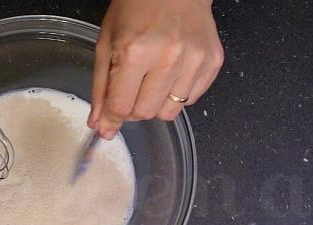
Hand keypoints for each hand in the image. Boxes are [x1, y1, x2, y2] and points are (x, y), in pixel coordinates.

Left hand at [88, 0, 223, 139]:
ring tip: (152, 79)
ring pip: (170, 112)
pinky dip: (176, 94)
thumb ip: (101, 88)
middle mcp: (168, 58)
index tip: (110, 116)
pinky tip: (171, 72)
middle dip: (133, 109)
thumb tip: (100, 125)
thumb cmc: (136, 8)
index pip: (121, 107)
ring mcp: (194, 61)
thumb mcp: (106, 43)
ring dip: (156, 103)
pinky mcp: (212, 62)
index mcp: (135, 52)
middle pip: (146, 113)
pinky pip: (191, 100)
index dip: (112, 116)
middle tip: (130, 90)